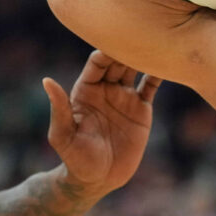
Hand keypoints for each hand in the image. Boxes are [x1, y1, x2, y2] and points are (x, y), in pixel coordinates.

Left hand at [42, 50, 160, 194]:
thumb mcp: (63, 135)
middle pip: (117, 61)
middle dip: (126, 48)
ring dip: (144, 55)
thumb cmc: (75, 158)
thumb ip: (59, 108)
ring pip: (135, 68)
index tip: (116, 40)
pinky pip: (151, 86)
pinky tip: (168, 61)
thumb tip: (47, 81)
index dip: (106, 51)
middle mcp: (105, 88)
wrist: (99, 179)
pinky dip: (159, 73)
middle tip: (140, 36)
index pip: (97, 62)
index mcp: (85, 89)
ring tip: (157, 43)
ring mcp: (124, 96)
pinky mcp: (141, 109)